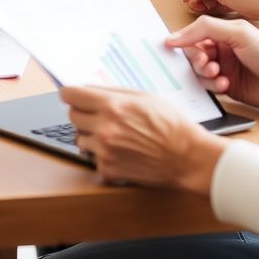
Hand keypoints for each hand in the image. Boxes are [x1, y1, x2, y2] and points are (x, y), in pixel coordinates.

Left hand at [60, 85, 225, 194]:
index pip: (70, 95)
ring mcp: (105, 151)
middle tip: (102, 116)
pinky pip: (93, 158)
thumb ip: (113, 91)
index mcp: (113, 106)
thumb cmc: (172, 125)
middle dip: (84, 114)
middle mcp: (105, 128)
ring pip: (80, 139)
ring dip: (92, 136)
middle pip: (72, 116)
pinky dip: (103, 155)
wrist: (187, 157)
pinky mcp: (108, 170)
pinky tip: (122, 151)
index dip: (72, 94)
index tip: (74, 96)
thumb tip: (89, 88)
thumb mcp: (145, 97)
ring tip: (116, 135)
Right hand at [166, 16, 258, 115]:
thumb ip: (205, 29)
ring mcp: (225, 68)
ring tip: (217, 73)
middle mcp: (223, 49)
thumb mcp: (239, 33)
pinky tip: (225, 84)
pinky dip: (212, 86)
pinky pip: (208, 87)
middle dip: (195, 59)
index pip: (194, 34)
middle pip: (193, 54)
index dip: (183, 41)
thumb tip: (175, 36)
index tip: (172, 47)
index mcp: (224, 32)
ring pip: (199, 72)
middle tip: (206, 63)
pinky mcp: (228, 87)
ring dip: (203, 73)